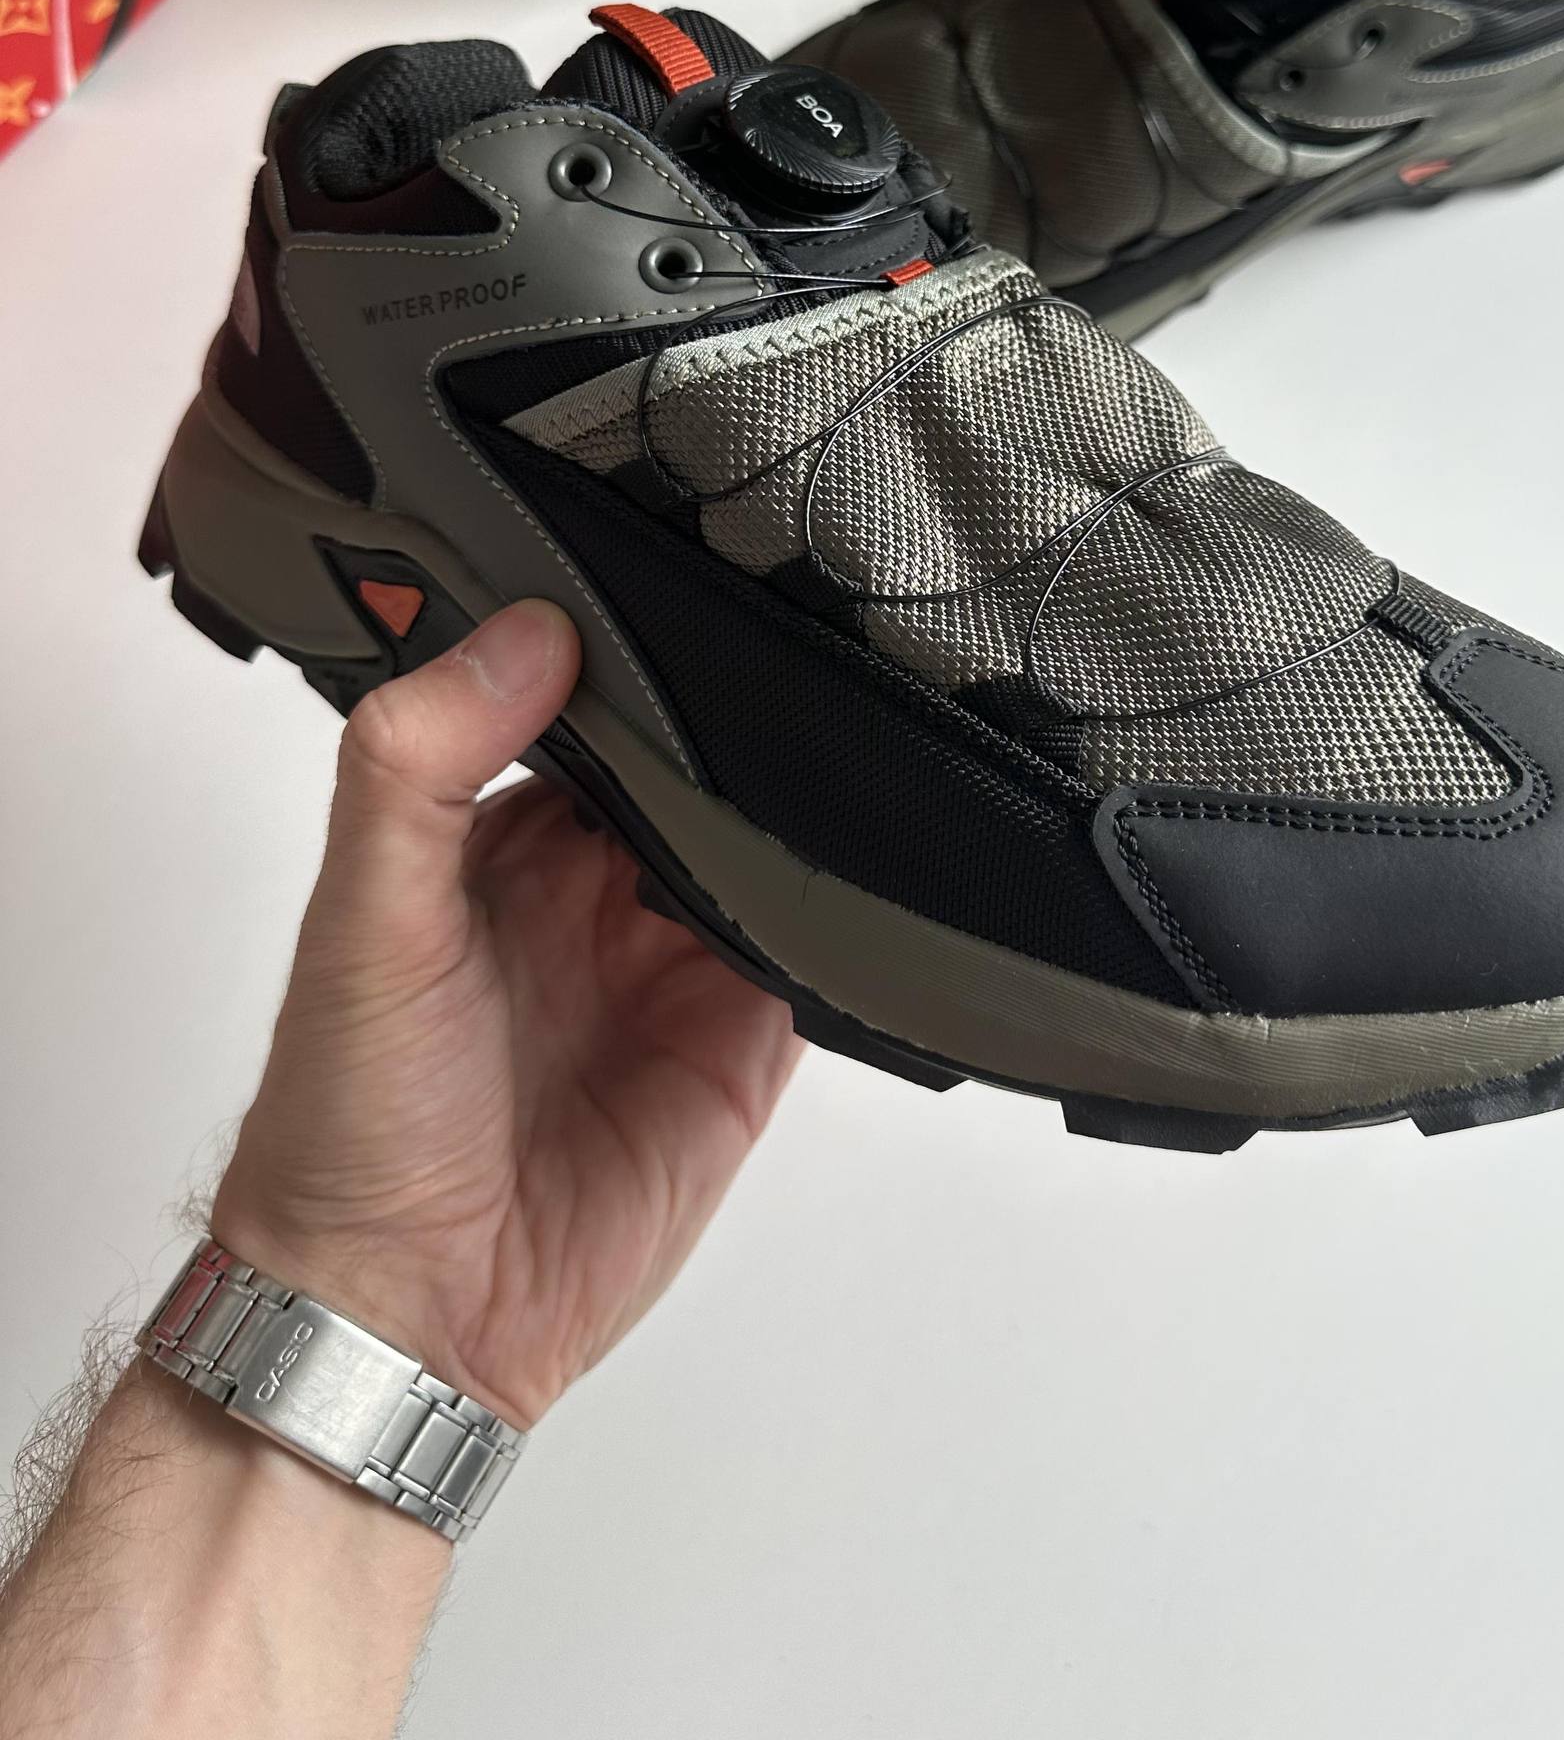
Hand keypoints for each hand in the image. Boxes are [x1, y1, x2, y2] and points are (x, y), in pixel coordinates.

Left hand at [213, 601, 801, 1430]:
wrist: (404, 1316)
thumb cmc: (349, 1124)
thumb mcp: (364, 914)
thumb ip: (417, 763)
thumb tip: (522, 634)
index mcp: (508, 844)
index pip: (599, 718)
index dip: (643, 663)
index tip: (700, 595)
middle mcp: (599, 899)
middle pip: (703, 781)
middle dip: (750, 735)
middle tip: (807, 658)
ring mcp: (678, 972)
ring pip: (771, 861)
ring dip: (806, 822)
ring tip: (848, 757)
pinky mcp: (744, 1053)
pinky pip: (819, 967)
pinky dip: (849, 928)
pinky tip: (867, 877)